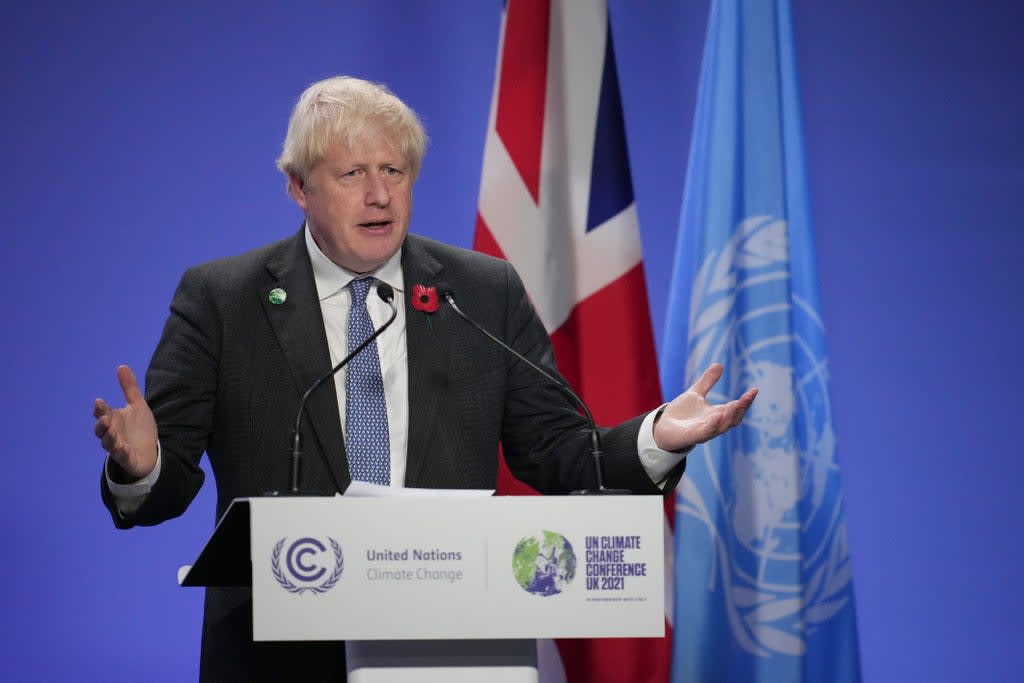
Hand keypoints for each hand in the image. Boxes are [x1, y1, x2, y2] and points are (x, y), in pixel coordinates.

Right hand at [93, 365, 157, 481]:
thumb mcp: (137, 405)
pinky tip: (124, 448)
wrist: (149, 451)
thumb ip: (129, 388)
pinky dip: (122, 452)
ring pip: (108, 443)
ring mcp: (118, 446)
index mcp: (113, 419)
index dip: (100, 408)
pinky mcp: (127, 458)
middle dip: (101, 424)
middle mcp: (112, 433)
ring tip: (112, 431)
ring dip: (109, 437)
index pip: (102, 412)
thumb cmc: (139, 428)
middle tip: (105, 418)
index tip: (100, 401)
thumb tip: (121, 366)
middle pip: (101, 429)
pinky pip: (122, 456)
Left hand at [652, 363, 756, 451]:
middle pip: (733, 419)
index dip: (746, 401)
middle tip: (748, 397)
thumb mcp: (695, 394)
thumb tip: (719, 364)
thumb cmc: (682, 414)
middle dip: (741, 408)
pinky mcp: (692, 437)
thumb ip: (707, 381)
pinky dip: (712, 426)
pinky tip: (717, 416)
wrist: (663, 428)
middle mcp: (714, 424)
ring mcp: (704, 432)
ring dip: (730, 417)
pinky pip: (705, 433)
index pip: (736, 409)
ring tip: (737, 405)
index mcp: (717, 414)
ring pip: (722, 427)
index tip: (754, 390)